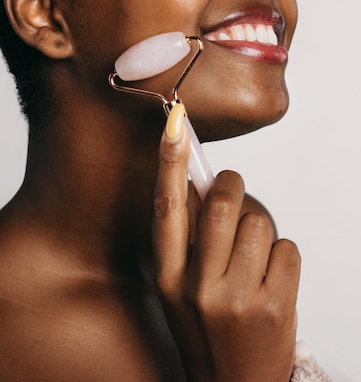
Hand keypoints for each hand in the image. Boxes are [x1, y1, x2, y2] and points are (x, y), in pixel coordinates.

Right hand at [153, 104, 299, 381]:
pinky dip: (284, 257)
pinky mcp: (274, 308)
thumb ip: (186, 239)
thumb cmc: (208, 330)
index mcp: (167, 276)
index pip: (167, 207)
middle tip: (236, 192)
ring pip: (260, 222)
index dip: (169, 161)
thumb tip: (200, 181)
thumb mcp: (180, 289)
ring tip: (254, 257)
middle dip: (236, 187)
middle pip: (223, 203)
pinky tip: (272, 281)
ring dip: (262, 230)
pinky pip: (288, 248)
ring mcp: (236, 299)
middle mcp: (196, 287)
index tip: (174, 123)